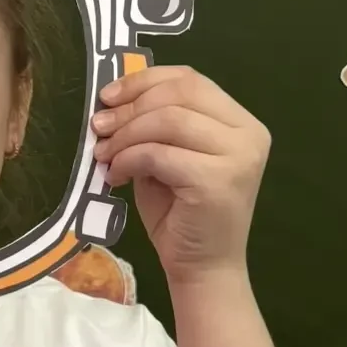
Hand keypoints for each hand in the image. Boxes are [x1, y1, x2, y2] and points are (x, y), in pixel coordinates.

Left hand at [91, 67, 268, 284]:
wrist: (204, 267)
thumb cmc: (182, 213)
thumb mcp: (167, 156)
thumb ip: (154, 124)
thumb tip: (112, 100)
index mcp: (239, 121)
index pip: (189, 79)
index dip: (143, 81)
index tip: (107, 97)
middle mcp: (248, 133)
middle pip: (178, 94)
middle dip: (129, 107)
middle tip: (99, 127)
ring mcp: (238, 156)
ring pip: (167, 120)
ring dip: (125, 135)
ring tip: (105, 155)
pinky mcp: (217, 180)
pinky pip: (159, 153)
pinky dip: (129, 160)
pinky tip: (117, 176)